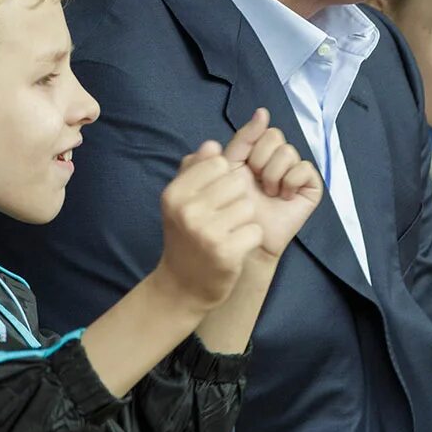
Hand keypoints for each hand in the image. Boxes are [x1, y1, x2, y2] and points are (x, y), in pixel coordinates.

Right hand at [152, 143, 265, 312]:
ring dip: (244, 220)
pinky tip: (235, 248)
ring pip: (249, 206)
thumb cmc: (185, 237)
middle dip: (236, 199)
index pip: (218, 163)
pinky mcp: (226, 253)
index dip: (224, 178)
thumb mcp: (181, 201)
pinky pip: (255, 231)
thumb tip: (213, 145)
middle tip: (222, 219)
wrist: (182, 287)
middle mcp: (187, 211)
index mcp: (175, 193)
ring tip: (227, 233)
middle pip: (237, 182)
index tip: (214, 197)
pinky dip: (250, 239)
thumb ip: (195, 169)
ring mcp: (206, 232)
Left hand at [222, 109, 322, 260]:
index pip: (261, 129)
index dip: (252, 140)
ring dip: (273, 174)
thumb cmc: (232, 205)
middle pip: (275, 136)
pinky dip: (290, 181)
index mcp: (259, 151)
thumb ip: (242, 138)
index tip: (246, 162)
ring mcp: (296, 171)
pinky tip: (282, 196)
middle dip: (260, 159)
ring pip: (288, 152)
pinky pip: (304, 168)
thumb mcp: (229, 166)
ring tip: (267, 192)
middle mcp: (279, 158)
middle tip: (255, 180)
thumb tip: (262, 111)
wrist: (243, 235)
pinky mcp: (310, 186)